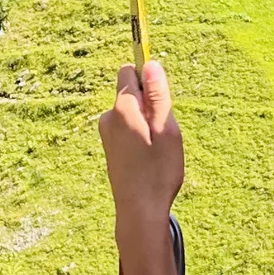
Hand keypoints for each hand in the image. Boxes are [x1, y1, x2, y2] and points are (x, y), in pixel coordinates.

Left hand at [99, 59, 184, 225]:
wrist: (139, 211)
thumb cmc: (157, 172)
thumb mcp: (166, 130)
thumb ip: (157, 96)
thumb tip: (150, 64)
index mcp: (122, 109)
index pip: (129, 71)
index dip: (148, 79)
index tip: (161, 100)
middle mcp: (109, 118)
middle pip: (131, 92)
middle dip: (150, 104)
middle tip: (163, 133)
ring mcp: (107, 133)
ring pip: (132, 112)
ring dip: (147, 122)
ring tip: (157, 149)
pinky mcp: (110, 146)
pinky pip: (128, 127)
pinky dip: (141, 135)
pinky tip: (148, 158)